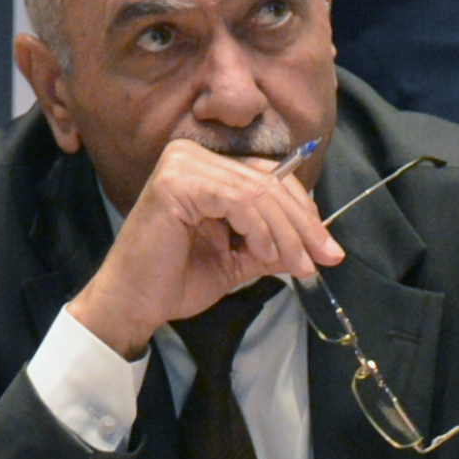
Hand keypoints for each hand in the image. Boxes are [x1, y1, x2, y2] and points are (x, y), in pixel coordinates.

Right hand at [65, 138, 342, 358]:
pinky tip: (265, 254)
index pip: (269, 178)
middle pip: (269, 182)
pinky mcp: (177, 182)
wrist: (132, 303)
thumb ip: (272, 246)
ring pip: (258, 192)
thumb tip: (317, 247)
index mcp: (206, 167)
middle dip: (304, 224)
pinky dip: (259, 228)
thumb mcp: (237, 260)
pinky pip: (238, 200)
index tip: (327, 250)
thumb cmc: (175, 281)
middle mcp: (193, 155)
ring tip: (300, 265)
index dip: (303, 213)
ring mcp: (183, 164)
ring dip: (287, 232)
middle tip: (327, 258)